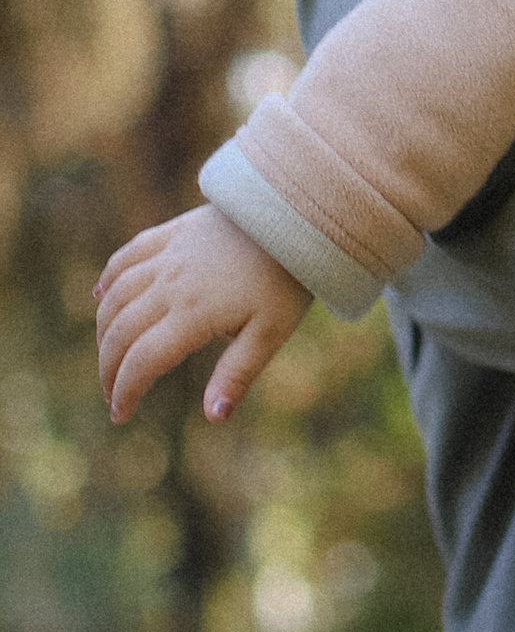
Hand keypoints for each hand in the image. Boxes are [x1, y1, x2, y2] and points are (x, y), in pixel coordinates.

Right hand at [95, 204, 312, 423]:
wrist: (296, 215)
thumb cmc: (287, 279)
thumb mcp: (270, 333)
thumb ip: (237, 374)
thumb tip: (213, 417)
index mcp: (193, 313)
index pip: (143, 361)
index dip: (125, 391)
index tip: (120, 415)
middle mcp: (170, 284)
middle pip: (120, 332)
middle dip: (108, 368)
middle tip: (111, 393)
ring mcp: (168, 255)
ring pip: (116, 296)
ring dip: (103, 329)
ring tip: (108, 356)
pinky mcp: (172, 233)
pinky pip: (127, 256)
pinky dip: (108, 279)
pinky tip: (100, 297)